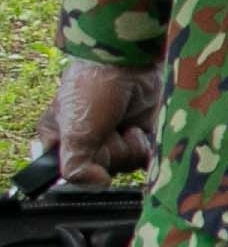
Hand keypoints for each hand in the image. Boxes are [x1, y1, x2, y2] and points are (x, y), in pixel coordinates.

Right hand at [46, 60, 158, 187]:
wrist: (129, 62)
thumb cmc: (93, 90)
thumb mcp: (75, 132)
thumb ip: (76, 168)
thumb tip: (99, 184)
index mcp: (60, 139)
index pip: (73, 174)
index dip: (86, 164)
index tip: (90, 145)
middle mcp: (88, 141)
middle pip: (104, 171)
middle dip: (111, 151)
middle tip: (109, 127)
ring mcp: (116, 137)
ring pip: (128, 165)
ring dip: (130, 146)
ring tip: (126, 123)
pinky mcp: (142, 133)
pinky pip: (148, 156)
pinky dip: (147, 146)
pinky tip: (141, 129)